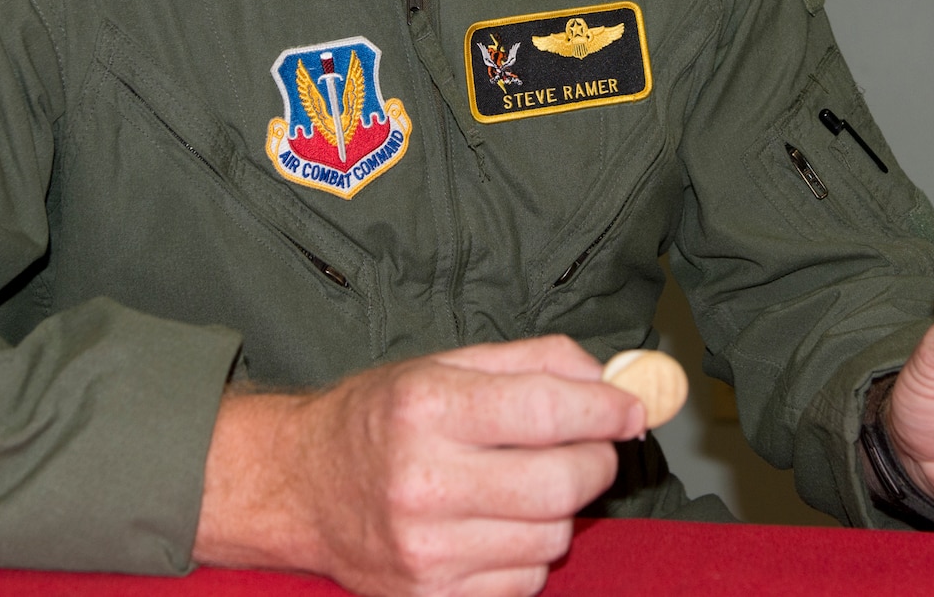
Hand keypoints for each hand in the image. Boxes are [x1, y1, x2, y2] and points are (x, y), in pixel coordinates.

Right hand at [194, 336, 645, 596]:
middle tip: (587, 447)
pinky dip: (528, 554)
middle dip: (595, 461)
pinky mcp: (430, 596)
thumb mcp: (446, 364)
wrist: (302, 487)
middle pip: (562, 484)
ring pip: (552, 537)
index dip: (607, 408)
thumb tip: (611, 380)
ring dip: (558, 510)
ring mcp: (425, 550)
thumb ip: (535, 360)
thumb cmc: (381, 419)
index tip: (631, 408)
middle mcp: (422, 482)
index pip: (548, 411)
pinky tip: (495, 527)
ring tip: (521, 485)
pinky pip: (525, 582)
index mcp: (426, 408)